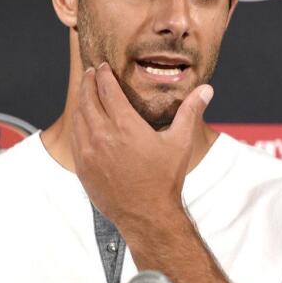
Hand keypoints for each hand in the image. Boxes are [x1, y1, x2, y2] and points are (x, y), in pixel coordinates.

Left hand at [69, 62, 212, 229]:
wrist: (147, 215)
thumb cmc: (165, 180)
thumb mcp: (180, 143)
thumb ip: (190, 112)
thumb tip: (206, 90)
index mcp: (126, 126)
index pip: (107, 90)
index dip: (103, 75)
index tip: (102, 67)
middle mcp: (103, 136)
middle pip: (87, 99)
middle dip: (88, 83)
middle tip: (90, 74)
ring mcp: (89, 153)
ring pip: (78, 117)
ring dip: (80, 101)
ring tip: (84, 92)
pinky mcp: (83, 168)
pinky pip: (75, 138)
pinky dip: (77, 124)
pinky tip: (81, 121)